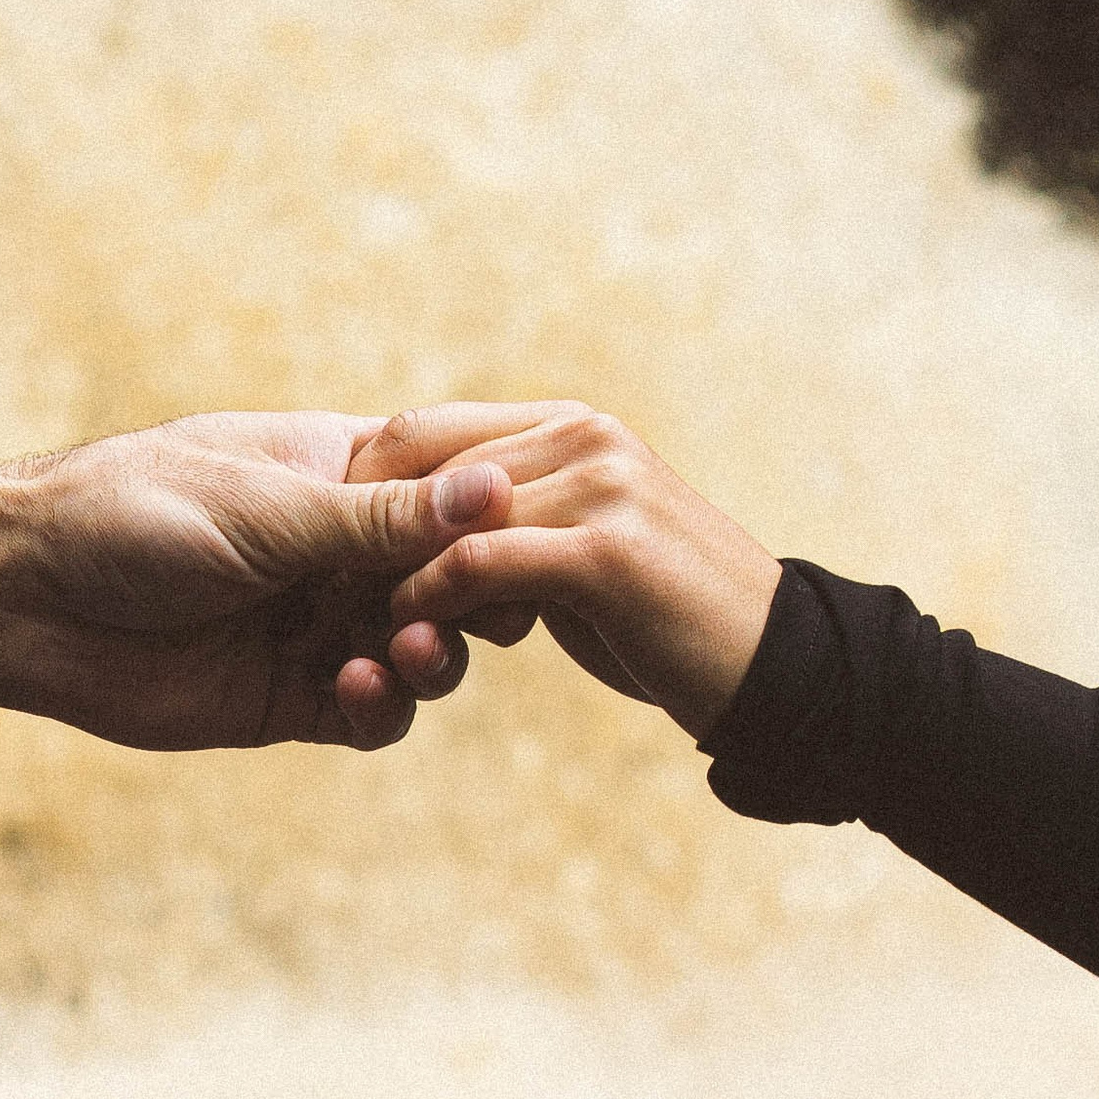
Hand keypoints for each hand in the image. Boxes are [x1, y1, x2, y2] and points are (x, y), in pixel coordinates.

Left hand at [0, 412, 514, 752]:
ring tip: (407, 650)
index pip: (450, 490)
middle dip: (473, 598)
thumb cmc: (135, 515)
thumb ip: (382, 517)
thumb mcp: (270, 508)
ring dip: (432, 656)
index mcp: (341, 473)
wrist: (29, 598)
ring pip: (422, 651)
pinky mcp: (291, 697)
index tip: (523, 536)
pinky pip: (370, 713)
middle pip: (451, 579)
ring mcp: (319, 625)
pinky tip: (354, 686)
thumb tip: (499, 486)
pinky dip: (381, 706)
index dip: (495, 517)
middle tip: (478, 612)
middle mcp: (339, 550)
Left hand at [352, 403, 782, 741]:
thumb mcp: (580, 562)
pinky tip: (409, 645)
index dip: (361, 492)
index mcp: (568, 427)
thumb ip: (510, 530)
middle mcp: (582, 436)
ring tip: (360, 629)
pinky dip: (428, 605)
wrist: (777, 671)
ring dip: (385, 577)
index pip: (422, 430)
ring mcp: (597, 486)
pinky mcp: (604, 553)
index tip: (327, 563)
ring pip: (440, 516)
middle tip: (320, 595)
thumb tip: (417, 531)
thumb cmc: (671, 625)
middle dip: (356, 530)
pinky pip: (476, 565)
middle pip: (416, 459)